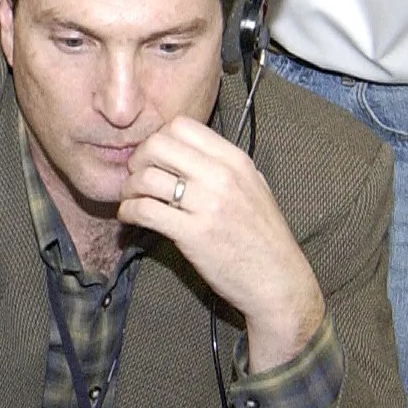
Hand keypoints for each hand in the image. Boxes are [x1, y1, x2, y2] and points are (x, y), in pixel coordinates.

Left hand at [115, 118, 324, 368]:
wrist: (278, 281)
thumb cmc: (264, 237)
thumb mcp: (254, 187)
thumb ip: (224, 167)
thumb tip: (188, 153)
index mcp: (235, 160)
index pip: (181, 126)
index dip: (159, 139)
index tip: (155, 159)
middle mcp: (220, 176)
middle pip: (157, 145)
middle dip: (138, 160)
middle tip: (137, 178)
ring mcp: (207, 204)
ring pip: (146, 178)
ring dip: (129, 189)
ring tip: (132, 201)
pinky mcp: (192, 234)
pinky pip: (145, 211)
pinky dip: (129, 212)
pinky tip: (131, 218)